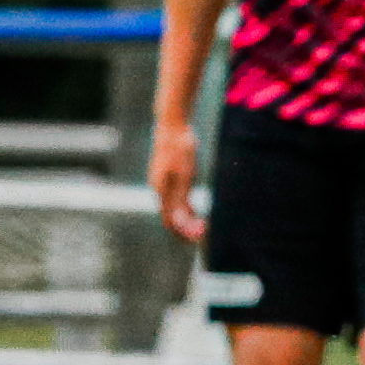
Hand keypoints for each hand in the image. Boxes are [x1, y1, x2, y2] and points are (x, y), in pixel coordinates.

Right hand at [148, 121, 204, 241]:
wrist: (173, 127)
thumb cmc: (180, 149)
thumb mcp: (185, 175)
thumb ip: (181, 199)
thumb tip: (179, 223)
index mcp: (161, 191)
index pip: (169, 222)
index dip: (184, 234)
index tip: (200, 237)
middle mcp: (159, 191)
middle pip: (170, 219)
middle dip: (187, 230)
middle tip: (205, 234)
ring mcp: (162, 185)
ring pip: (173, 210)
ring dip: (187, 221)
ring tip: (204, 226)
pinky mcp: (168, 179)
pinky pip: (175, 200)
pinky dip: (186, 209)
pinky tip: (197, 213)